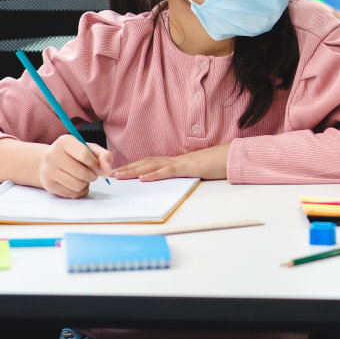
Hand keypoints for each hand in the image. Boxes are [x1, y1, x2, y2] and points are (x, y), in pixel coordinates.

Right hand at [38, 136, 112, 198]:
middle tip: (92, 174)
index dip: (96, 164)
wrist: (51, 161)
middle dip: (93, 176)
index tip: (99, 168)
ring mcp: (48, 171)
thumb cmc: (75, 154)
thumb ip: (104, 156)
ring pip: (77, 185)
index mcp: (64, 142)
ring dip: (86, 184)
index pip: (84, 155)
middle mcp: (53, 155)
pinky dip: (80, 191)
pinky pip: (71, 194)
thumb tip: (108, 170)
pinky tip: (78, 184)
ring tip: (84, 178)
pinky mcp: (48, 185)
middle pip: (82, 173)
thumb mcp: (90, 149)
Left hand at [112, 144, 228, 181]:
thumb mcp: (192, 171)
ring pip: (152, 165)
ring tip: (120, 175)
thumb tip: (166, 181)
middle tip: (110, 174)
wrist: (229, 158)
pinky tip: (144, 178)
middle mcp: (173, 160)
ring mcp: (179, 162)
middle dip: (127, 168)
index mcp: (173, 162)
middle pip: (145, 163)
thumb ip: (179, 174)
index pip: (148, 163)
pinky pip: (168, 171)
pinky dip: (155, 174)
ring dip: (134, 170)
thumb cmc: (213, 164)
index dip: (133, 166)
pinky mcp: (187, 167)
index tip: (118, 171)